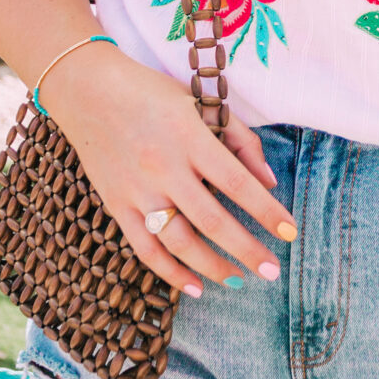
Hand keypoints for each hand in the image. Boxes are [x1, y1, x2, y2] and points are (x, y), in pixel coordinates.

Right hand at [44, 47, 294, 296]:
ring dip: (212, 267)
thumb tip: (269, 182)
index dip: (267, 211)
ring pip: (179, 241)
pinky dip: (170, 273)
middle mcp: (164, 167)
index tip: (290, 232)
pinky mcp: (116, 204)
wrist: (87, 91)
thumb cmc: (152, 93)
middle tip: (272, 271)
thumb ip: (239, 139)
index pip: (238, 182)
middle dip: (247, 250)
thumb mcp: (200, 103)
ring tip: (238, 281)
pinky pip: (145, 248)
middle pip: (212, 220)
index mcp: (190, 137)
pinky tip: (195, 288)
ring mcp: (138, 189)